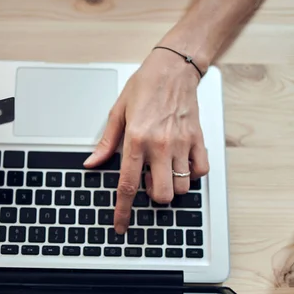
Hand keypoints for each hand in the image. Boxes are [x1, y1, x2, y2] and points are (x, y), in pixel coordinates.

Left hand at [84, 48, 209, 233]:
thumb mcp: (118, 111)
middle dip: (153, 196)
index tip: (121, 225)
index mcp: (136, 139)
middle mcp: (160, 145)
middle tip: (149, 181)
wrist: (174, 67)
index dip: (123, 210)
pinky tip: (182, 163)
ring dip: (172, 186)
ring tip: (165, 169)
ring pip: (182, 188)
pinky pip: (200, 172)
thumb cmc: (145, 86)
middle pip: (161, 195)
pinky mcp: (198, 140)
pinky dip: (192, 175)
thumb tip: (92, 163)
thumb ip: (107, 142)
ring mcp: (182, 144)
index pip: (128, 185)